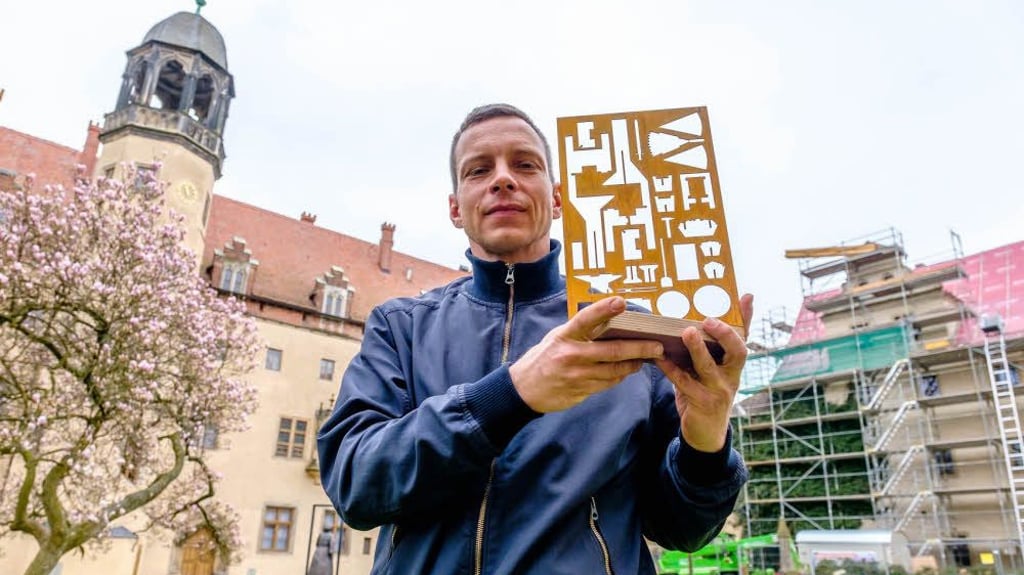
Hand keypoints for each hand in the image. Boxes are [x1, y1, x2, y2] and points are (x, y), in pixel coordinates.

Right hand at [509, 297, 664, 412]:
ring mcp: (576, 375)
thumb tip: (612, 321)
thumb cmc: (545, 357)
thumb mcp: (557, 337)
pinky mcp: (580, 390)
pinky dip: (620, 376)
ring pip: (614, 370)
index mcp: (564, 336)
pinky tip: (628, 370)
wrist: (523, 389)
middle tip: (657, 346)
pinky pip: (607, 383)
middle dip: (639, 349)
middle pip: (612, 351)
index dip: (603, 309)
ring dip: (633, 364)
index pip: (586, 319)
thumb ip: (581, 331)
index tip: (621, 302)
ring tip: (646, 358)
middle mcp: (571, 355)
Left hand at [655, 294, 753, 452]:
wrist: (706, 433)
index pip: (745, 337)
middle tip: (709, 320)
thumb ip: (711, 347)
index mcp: (734, 365)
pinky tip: (659, 357)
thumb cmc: (708, 392)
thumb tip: (703, 322)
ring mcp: (718, 391)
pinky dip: (671, 369)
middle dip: (725, 334)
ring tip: (687, 332)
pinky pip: (685, 383)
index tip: (745, 297)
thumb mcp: (715, 369)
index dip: (747, 317)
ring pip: (709, 367)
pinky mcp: (702, 403)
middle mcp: (731, 376)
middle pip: (738, 352)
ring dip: (697, 349)